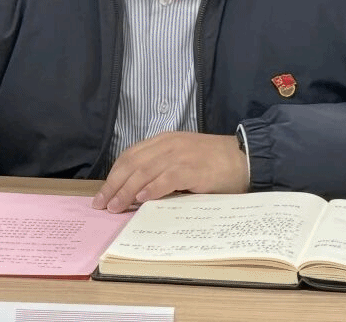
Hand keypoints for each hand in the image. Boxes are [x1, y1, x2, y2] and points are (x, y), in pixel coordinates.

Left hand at [92, 132, 248, 212]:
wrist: (244, 157)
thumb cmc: (214, 162)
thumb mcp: (183, 158)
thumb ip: (162, 168)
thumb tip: (136, 191)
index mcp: (164, 140)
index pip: (130, 155)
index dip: (114, 175)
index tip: (102, 194)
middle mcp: (169, 144)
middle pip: (132, 163)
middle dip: (114, 184)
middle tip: (101, 204)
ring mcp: (180, 155)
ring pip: (144, 171)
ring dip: (126, 191)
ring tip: (115, 206)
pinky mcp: (192, 169)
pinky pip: (166, 179)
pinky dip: (151, 189)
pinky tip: (140, 200)